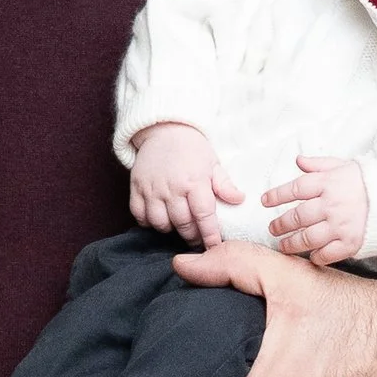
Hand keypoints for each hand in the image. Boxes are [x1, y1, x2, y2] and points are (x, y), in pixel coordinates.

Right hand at [128, 122, 241, 248]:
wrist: (164, 130)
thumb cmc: (192, 149)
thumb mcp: (213, 163)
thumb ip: (224, 185)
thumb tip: (239, 200)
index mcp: (195, 181)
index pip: (204, 216)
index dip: (209, 235)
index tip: (214, 246)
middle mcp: (172, 187)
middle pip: (182, 224)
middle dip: (192, 235)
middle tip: (198, 237)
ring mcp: (152, 188)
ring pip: (160, 223)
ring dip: (171, 229)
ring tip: (179, 225)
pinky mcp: (136, 188)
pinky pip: (140, 216)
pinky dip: (149, 222)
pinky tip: (160, 217)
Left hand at [263, 152, 368, 265]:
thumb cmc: (369, 182)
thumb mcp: (345, 165)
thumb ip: (320, 164)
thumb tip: (298, 160)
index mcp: (329, 183)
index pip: (295, 189)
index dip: (276, 195)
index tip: (265, 201)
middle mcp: (332, 205)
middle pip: (297, 216)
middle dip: (280, 224)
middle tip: (272, 228)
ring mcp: (341, 226)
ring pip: (307, 238)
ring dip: (291, 244)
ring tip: (282, 245)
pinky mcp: (351, 244)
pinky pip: (327, 254)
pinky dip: (316, 257)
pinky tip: (310, 256)